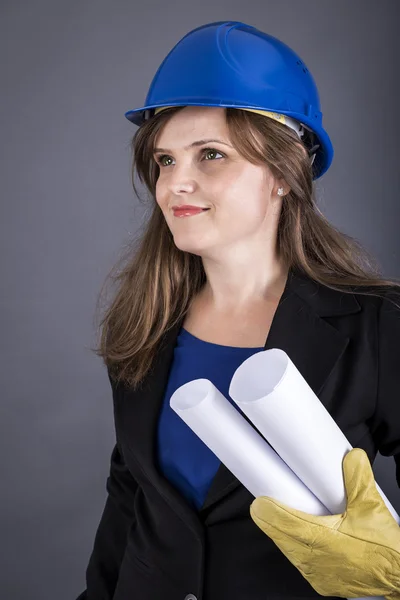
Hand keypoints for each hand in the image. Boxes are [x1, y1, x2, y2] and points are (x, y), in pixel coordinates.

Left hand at [250, 448, 399, 597]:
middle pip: (278, 536)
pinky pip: (299, 561)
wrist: (399, 580)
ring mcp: (315, 573)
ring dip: (284, 533)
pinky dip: (296, 546)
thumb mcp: (372, 507)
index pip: (279, 522)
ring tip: (285, 514)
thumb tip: (352, 456)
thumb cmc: (386, 551)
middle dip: (273, 518)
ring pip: (287, 549)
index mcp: (320, 539)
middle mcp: (312, 559)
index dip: (266, 510)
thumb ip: (358, 478)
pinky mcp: (320, 581)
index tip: (260, 500)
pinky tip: (302, 535)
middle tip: (270, 501)